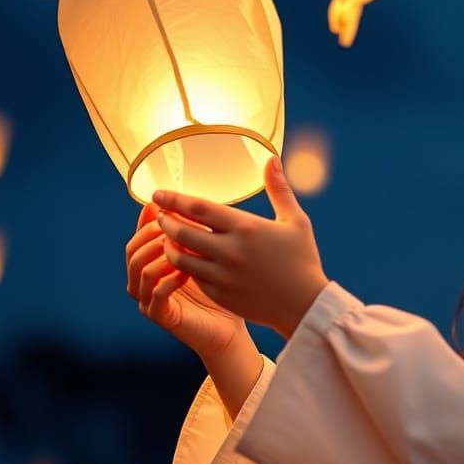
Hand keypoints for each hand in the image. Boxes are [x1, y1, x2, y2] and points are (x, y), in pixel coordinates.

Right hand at [125, 200, 248, 359]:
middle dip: (151, 236)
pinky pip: (155, 296)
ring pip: (140, 272)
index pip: (137, 238)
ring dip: (159, 256)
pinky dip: (168, 281)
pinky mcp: (163, 317)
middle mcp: (145, 284)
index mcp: (151, 266)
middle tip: (172, 228)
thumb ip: (191, 234)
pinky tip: (186, 274)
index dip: (147, 223)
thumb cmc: (218, 291)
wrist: (229, 329)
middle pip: (132, 252)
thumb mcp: (204, 256)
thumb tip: (184, 204)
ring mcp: (150, 301)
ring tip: (181, 249)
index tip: (162, 208)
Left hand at [152, 154, 330, 339]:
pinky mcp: (221, 295)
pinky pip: (193, 278)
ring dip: (169, 246)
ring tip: (168, 238)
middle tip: (159, 216)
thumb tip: (271, 158)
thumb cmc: (302, 259)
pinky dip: (184, 267)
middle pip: (182, 233)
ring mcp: (224, 276)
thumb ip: (279, 189)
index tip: (158, 194)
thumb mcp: (296, 221)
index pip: (198, 209)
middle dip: (165, 222)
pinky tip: (184, 259)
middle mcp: (231, 251)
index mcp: (246, 228)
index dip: (173, 199)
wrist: (306, 305)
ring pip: (181, 259)